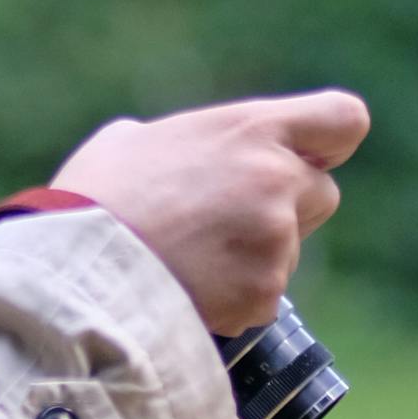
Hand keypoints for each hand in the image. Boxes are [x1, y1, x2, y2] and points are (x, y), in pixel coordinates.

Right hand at [49, 91, 370, 335]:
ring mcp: (275, 240)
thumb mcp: (133, 141)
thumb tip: (188, 159)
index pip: (344, 119)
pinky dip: (235, 299)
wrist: (73, 271)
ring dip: (255, 258)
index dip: (328, 140)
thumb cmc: (91, 199)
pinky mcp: (264, 294)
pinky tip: (188, 290)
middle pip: (322, 193)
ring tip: (190, 261)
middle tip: (226, 221)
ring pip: (289, 252)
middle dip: (287, 208)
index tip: (304, 155)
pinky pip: (264, 298)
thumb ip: (187, 142)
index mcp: (250, 130)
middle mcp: (275, 180)